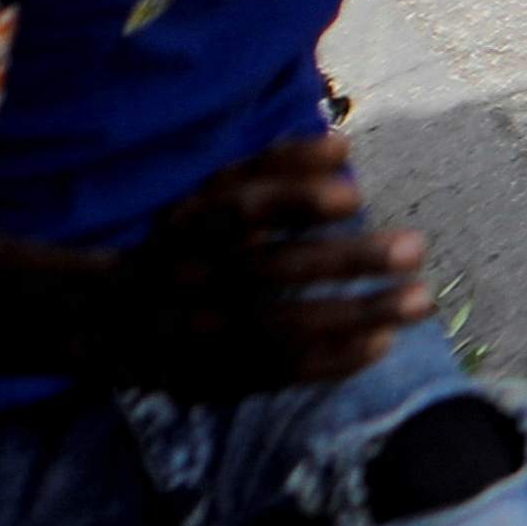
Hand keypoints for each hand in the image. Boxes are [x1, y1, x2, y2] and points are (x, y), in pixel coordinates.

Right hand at [112, 134, 427, 393]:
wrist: (106, 323)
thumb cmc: (184, 244)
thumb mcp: (211, 196)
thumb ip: (274, 165)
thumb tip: (341, 146)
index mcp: (183, 229)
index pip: (236, 211)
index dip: (294, 201)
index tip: (355, 195)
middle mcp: (186, 283)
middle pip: (271, 271)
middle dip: (347, 259)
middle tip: (416, 246)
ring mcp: (196, 336)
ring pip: (282, 327)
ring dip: (357, 314)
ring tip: (420, 299)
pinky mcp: (211, 379)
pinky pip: (278, 372)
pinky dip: (333, 360)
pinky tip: (384, 342)